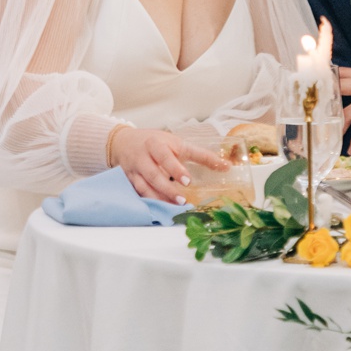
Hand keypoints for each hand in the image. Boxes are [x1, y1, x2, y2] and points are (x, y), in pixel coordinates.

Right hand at [109, 125, 230, 203]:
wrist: (124, 142)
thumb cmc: (156, 142)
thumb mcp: (178, 144)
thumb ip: (201, 155)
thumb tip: (226, 166)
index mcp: (156, 144)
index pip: (166, 156)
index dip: (176, 169)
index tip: (188, 180)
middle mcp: (144, 156)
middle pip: (154, 174)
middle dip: (168, 188)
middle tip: (183, 199)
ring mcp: (135, 169)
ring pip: (145, 186)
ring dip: (160, 198)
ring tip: (175, 207)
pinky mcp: (130, 180)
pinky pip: (139, 193)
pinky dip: (150, 201)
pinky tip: (161, 208)